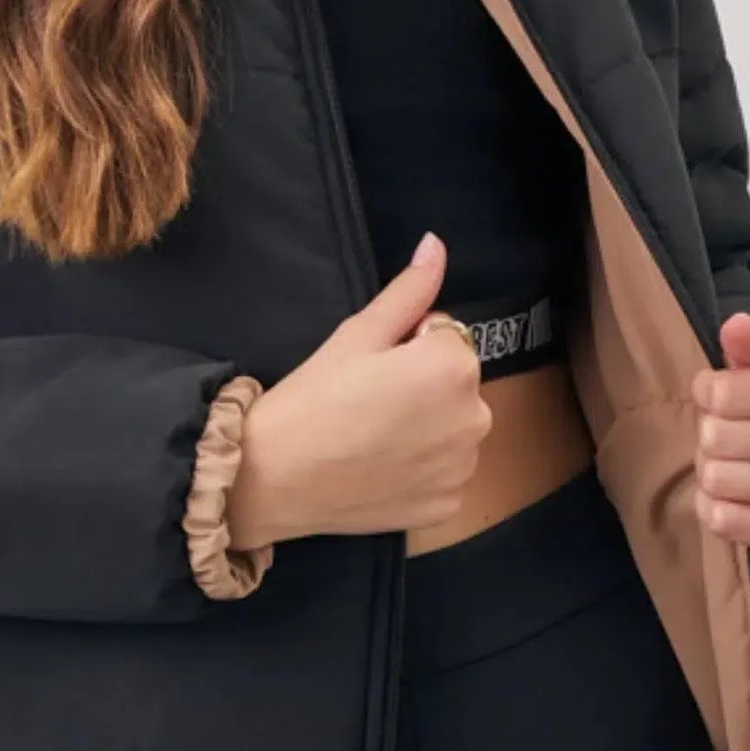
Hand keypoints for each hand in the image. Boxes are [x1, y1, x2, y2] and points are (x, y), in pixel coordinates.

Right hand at [229, 231, 490, 545]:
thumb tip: (436, 244)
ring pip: (454, 429)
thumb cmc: (313, 396)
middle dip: (425, 385)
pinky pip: (447, 474)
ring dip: (429, 428)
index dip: (407, 346)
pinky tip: (382, 469)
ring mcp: (464, 467)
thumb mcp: (359, 333)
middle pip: (457, 384)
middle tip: (368, 401)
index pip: (446, 336)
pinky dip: (423, 471)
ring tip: (373, 436)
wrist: (274, 478)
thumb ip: (410, 290)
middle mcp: (475, 417)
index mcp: (454, 366)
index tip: (371, 369)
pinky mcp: (449, 506)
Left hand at [690, 311, 749, 557]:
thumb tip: (737, 326)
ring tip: (738, 462)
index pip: (720, 392)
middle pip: (715, 436)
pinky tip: (736, 497)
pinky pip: (725, 522)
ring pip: (716, 479)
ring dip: (712, 470)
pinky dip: (715, 509)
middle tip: (734, 434)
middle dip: (711, 432)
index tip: (727, 396)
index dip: (708, 393)